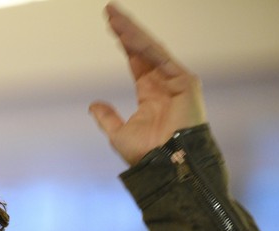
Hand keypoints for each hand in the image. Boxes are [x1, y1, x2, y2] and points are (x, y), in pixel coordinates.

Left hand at [89, 3, 207, 165]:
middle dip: (127, 30)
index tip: (109, 26)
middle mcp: (165, 84)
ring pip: (151, 50)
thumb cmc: (147, 155)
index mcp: (151, 94)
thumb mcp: (118, 134)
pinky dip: (142, 45)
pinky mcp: (185, 81)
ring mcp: (176, 81)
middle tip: (109, 11)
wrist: (166, 166)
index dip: (124, 44)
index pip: (136, 61)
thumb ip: (108, 118)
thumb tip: (93, 106)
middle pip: (143, 50)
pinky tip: (126, 34)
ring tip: (113, 16)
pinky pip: (160, 58)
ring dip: (131, 32)